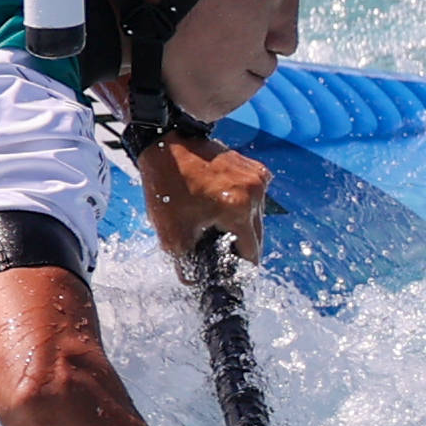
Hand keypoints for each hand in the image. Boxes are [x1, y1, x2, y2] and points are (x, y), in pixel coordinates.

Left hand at [137, 131, 270, 264]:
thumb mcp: (171, 232)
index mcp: (240, 210)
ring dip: (239, 225)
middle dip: (237, 247)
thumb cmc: (168, 186)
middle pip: (256, 236)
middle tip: (216, 249)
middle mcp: (256, 193)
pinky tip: (217, 204)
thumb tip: (194, 282)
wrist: (167, 143)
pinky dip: (240, 206)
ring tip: (213, 223)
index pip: (252, 254)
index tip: (227, 272)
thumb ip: (185, 264)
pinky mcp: (254, 168)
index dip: (238, 267)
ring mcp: (258, 177)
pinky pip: (253, 198)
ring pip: (255, 217)